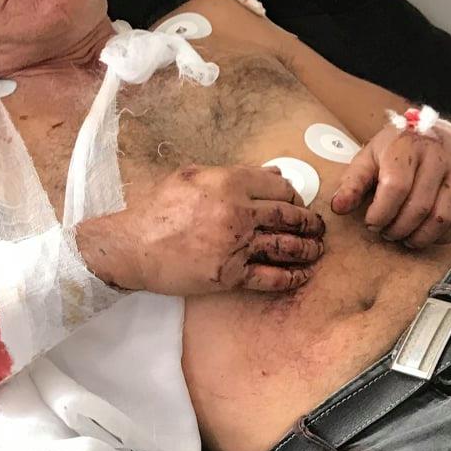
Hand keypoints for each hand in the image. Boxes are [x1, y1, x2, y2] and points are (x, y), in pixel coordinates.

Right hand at [77, 165, 325, 295]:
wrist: (132, 246)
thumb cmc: (158, 209)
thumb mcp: (192, 176)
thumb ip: (235, 173)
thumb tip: (274, 173)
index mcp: (230, 182)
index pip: (280, 187)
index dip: (294, 197)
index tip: (297, 204)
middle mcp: (238, 212)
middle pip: (290, 216)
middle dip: (310, 223)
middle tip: (317, 228)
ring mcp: (237, 245)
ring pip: (287, 246)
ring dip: (308, 249)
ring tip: (317, 250)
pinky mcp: (231, 274)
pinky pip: (271, 278)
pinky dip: (292, 277)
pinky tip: (302, 276)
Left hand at [330, 123, 450, 247]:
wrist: (438, 134)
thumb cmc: (398, 150)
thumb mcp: (370, 157)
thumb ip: (353, 182)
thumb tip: (338, 208)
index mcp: (407, 146)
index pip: (396, 188)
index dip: (381, 213)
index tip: (372, 222)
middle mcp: (438, 156)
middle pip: (419, 207)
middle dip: (397, 229)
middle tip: (387, 233)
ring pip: (441, 219)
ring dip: (419, 237)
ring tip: (405, 236)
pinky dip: (443, 237)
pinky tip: (427, 235)